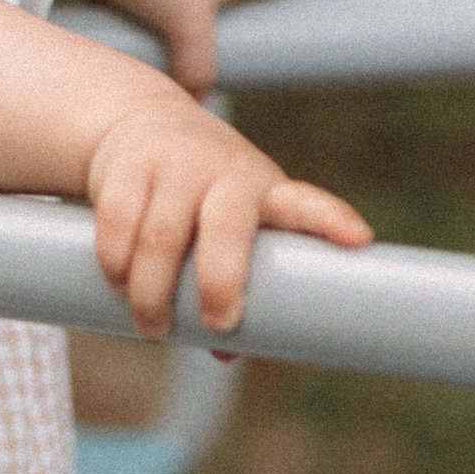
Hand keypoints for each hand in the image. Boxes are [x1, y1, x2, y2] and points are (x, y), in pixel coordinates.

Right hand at [88, 97, 370, 338]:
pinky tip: (118, 283)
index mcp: (263, 190)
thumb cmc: (202, 196)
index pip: (303, 205)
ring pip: (160, 236)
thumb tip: (226, 352)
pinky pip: (117, 221)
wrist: (141, 121)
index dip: (330, 221)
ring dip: (152, 292)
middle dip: (221, 283)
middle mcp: (223, 172)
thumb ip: (235, 282)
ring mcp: (174, 164)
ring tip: (153, 327)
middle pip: (226, 228)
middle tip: (217, 325)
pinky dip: (115, 263)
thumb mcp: (232, 226)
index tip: (358, 240)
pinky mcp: (127, 164)